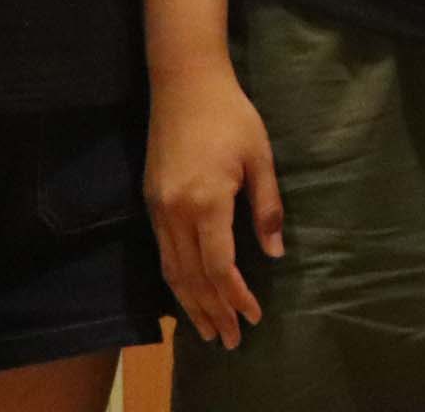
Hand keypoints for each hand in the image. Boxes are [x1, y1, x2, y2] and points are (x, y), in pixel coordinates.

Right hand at [146, 58, 284, 347]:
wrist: (184, 84)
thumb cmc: (231, 115)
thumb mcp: (260, 158)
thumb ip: (267, 208)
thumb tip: (273, 253)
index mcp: (206, 201)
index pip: (219, 265)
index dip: (235, 295)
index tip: (252, 316)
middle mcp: (175, 212)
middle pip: (191, 277)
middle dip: (211, 311)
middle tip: (229, 341)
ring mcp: (157, 209)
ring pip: (171, 270)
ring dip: (189, 304)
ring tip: (205, 330)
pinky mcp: (150, 202)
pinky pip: (162, 253)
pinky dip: (175, 280)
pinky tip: (186, 294)